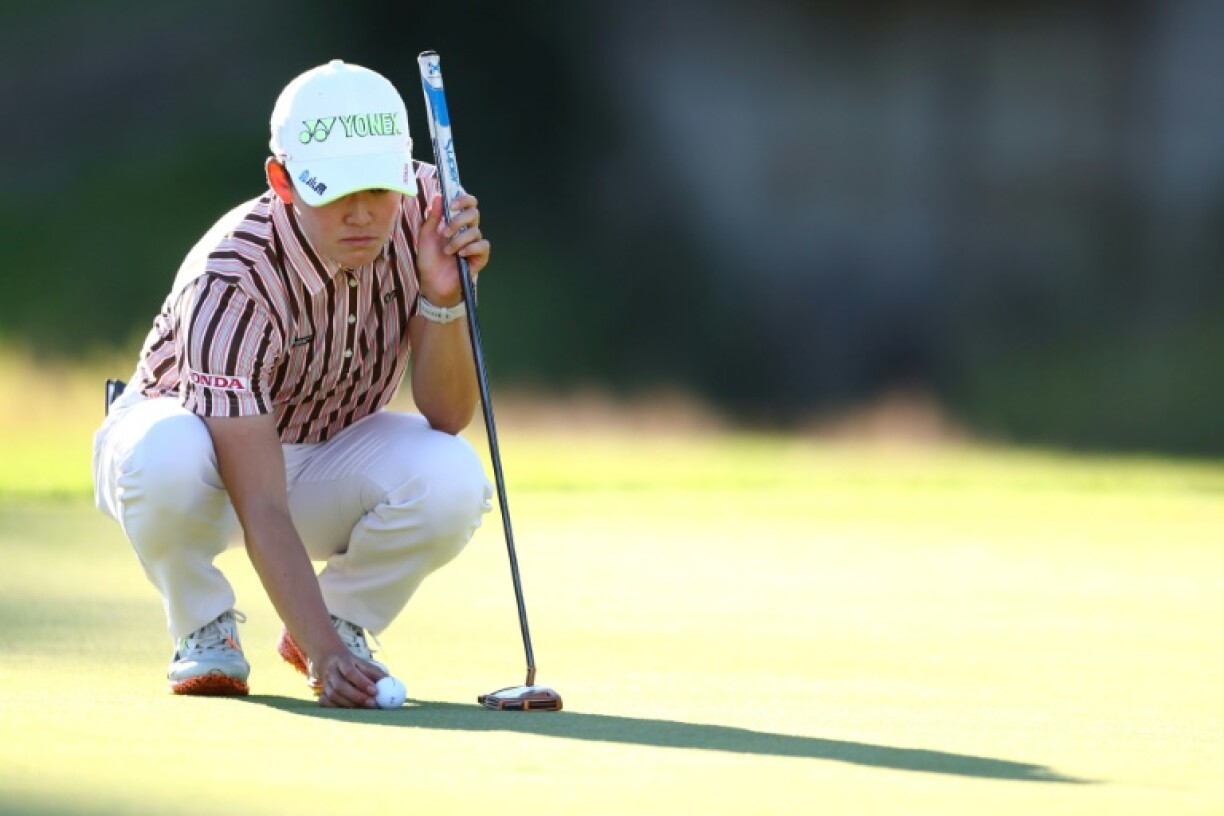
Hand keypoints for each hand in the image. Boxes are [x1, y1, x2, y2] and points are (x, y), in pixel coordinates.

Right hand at [313, 649, 386, 708]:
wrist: (330, 660)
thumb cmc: (353, 665)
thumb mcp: (364, 664)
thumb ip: (376, 674)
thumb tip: (392, 684)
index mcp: (343, 661)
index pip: (350, 672)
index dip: (362, 682)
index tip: (375, 691)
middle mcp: (331, 671)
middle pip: (340, 686)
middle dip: (357, 696)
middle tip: (372, 704)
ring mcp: (325, 682)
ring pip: (333, 695)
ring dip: (350, 704)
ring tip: (365, 709)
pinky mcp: (322, 692)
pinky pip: (325, 702)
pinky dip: (336, 707)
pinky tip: (349, 710)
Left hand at [416, 191, 490, 305]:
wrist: (432, 284)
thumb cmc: (429, 260)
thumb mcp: (426, 236)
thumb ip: (432, 217)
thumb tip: (438, 197)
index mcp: (456, 223)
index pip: (468, 203)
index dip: (463, 199)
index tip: (451, 204)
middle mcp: (467, 231)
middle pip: (474, 213)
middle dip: (459, 220)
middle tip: (446, 231)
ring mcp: (474, 244)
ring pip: (475, 231)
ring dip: (459, 240)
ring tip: (447, 251)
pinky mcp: (480, 257)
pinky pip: (483, 245)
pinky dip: (471, 248)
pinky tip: (460, 255)